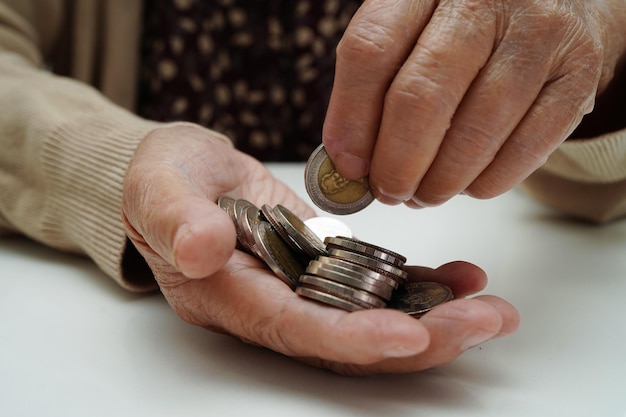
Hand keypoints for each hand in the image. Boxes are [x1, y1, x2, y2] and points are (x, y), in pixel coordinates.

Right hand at [122, 124, 518, 374]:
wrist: (186, 175)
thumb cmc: (165, 177)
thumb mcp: (158, 183)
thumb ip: (176, 216)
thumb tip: (202, 247)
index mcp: (230, 296)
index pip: (294, 330)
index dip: (350, 340)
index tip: (408, 335)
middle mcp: (273, 305)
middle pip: (348, 341)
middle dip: (419, 338)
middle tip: (483, 322)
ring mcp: (303, 289)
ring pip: (372, 321)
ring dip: (434, 318)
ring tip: (491, 306)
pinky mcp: (325, 267)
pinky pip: (376, 287)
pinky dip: (421, 285)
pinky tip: (461, 277)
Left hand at [323, 0, 625, 206]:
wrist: (558, 0)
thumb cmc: (471, 24)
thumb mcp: (415, 30)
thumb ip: (377, 83)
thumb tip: (351, 160)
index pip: (371, 51)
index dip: (351, 119)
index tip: (347, 164)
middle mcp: (484, 0)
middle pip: (421, 96)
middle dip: (396, 163)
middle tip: (387, 190)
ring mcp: (538, 34)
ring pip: (474, 131)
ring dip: (439, 182)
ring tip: (424, 193)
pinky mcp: (577, 75)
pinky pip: (525, 149)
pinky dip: (486, 182)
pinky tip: (468, 184)